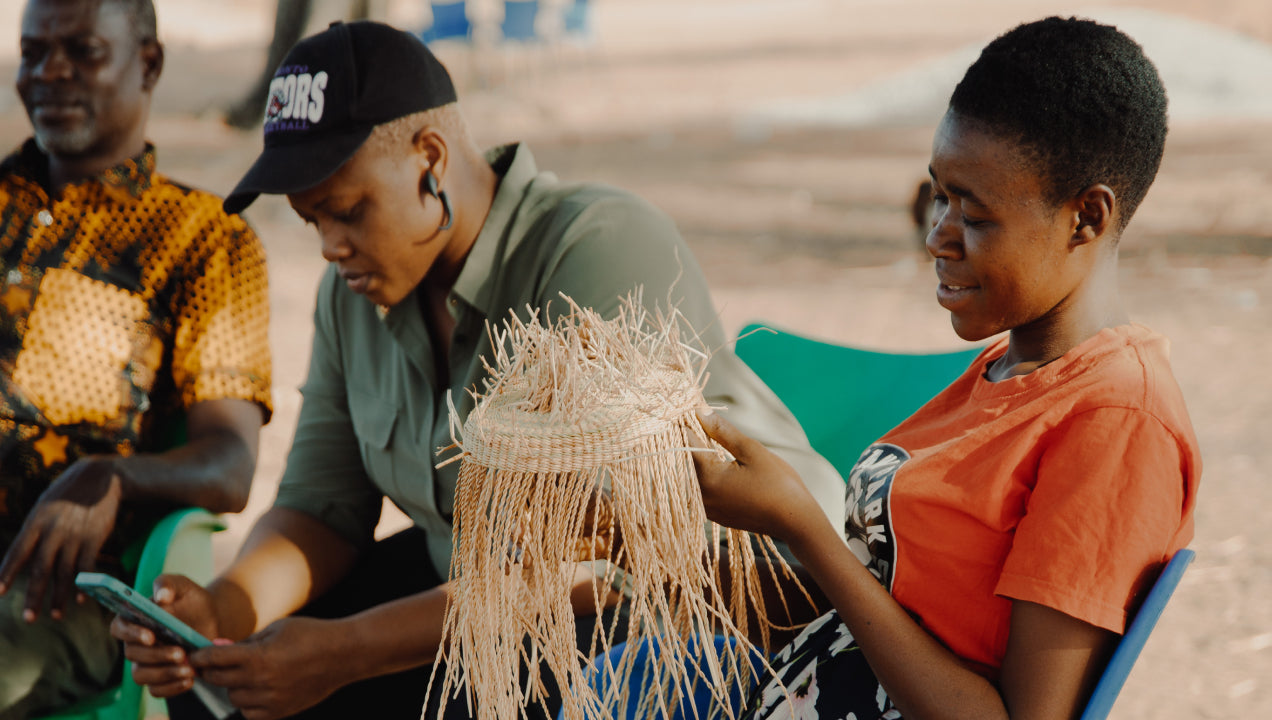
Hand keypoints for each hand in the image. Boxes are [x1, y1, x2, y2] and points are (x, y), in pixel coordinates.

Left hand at [0, 456, 123, 619]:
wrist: (100, 476)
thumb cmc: (67, 494)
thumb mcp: (44, 507)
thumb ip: (35, 531)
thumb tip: (22, 558)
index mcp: (36, 522)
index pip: (18, 553)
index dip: (7, 574)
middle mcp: (54, 531)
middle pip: (41, 569)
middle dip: (35, 595)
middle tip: (29, 618)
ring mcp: (75, 535)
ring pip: (65, 572)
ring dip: (60, 596)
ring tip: (55, 615)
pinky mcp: (94, 538)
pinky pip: (87, 566)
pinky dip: (84, 584)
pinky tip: (81, 599)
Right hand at [112, 574, 221, 696]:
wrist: (212, 619)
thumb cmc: (191, 600)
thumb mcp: (183, 586)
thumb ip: (168, 584)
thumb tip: (161, 596)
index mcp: (134, 619)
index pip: (119, 628)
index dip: (131, 634)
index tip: (150, 636)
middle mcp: (135, 643)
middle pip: (133, 654)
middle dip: (157, 655)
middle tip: (181, 653)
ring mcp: (145, 662)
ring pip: (141, 675)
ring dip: (164, 674)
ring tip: (189, 669)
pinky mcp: (159, 677)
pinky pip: (156, 690)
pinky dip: (171, 688)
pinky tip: (190, 680)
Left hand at [189, 616, 350, 719]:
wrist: (344, 655)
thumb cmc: (310, 634)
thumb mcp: (276, 629)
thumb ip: (246, 642)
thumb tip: (218, 649)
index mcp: (259, 657)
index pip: (216, 659)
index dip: (200, 656)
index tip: (193, 655)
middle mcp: (262, 681)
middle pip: (219, 680)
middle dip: (213, 671)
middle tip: (214, 664)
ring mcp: (271, 700)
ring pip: (233, 698)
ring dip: (233, 686)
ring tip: (246, 674)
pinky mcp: (280, 712)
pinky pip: (250, 712)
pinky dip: (248, 701)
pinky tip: (258, 689)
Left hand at [691, 408, 823, 542]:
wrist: (796, 521)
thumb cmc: (778, 483)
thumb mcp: (751, 450)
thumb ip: (722, 431)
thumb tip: (700, 410)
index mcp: (708, 479)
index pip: (686, 443)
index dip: (687, 423)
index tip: (690, 409)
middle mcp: (702, 497)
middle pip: (686, 461)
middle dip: (691, 439)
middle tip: (699, 419)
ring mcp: (709, 509)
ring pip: (693, 476)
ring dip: (698, 457)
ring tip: (708, 437)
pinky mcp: (717, 516)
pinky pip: (703, 490)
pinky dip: (706, 474)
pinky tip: (718, 461)